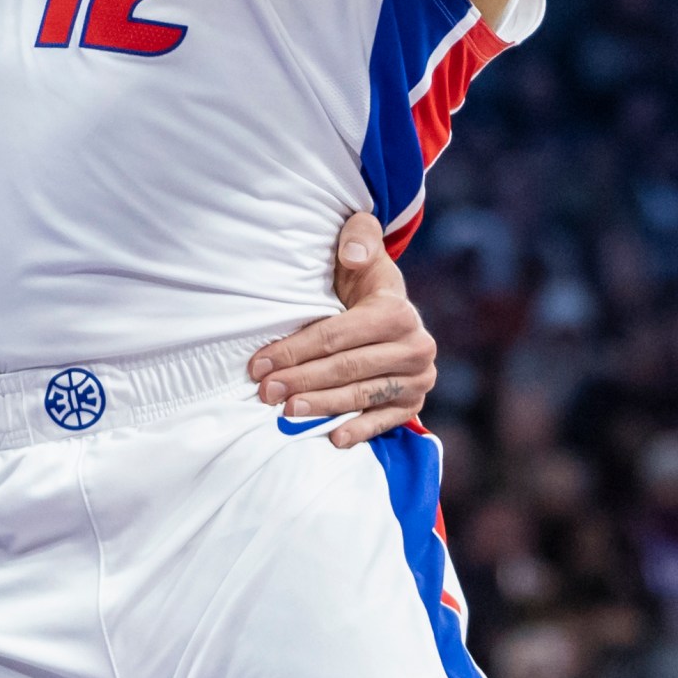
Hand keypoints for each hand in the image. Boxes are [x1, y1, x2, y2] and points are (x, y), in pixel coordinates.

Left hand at [246, 212, 436, 449]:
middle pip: (346, 368)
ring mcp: (417, 378)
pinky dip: (360, 430)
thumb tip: (350, 254)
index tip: (260, 364)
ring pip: (362, 395)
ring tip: (285, 412)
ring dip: (322, 407)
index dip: (295, 350)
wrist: (391, 305)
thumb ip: (358, 238)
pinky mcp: (414, 402)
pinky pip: (386, 420)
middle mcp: (415, 346)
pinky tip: (333, 439)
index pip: (336, 335)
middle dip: (301, 380)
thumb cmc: (363, 277)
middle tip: (265, 392)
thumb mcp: (361, 247)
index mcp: (396, 311)